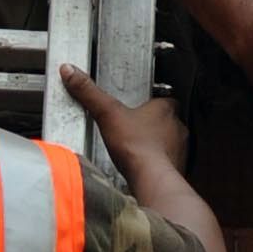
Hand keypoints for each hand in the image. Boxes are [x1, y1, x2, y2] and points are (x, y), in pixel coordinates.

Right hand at [58, 63, 186, 172]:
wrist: (151, 179)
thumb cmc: (136, 147)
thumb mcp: (107, 113)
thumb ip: (89, 93)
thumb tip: (71, 72)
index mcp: (165, 108)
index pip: (165, 98)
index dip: (152, 102)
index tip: (140, 105)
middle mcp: (177, 127)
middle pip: (168, 120)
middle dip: (154, 125)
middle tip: (136, 129)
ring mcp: (181, 148)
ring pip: (171, 141)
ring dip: (158, 144)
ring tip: (139, 149)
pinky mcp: (178, 166)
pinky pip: (171, 162)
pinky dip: (160, 163)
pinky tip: (146, 167)